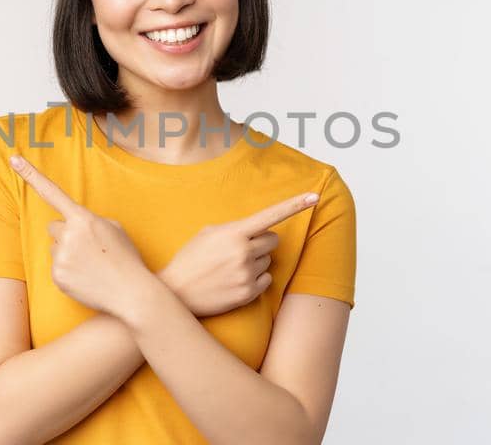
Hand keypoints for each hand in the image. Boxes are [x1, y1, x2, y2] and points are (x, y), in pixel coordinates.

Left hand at [10, 154, 152, 316]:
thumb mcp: (114, 228)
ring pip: (55, 248)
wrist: (130, 293)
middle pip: (54, 227)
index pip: (52, 192)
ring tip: (90, 265)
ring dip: (67, 253)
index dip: (30, 174)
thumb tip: (72, 226)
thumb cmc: (125, 258)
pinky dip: (67, 271)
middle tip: (89, 249)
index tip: (13, 158)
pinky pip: (56, 267)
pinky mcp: (56, 276)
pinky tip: (85, 278)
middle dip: (66, 235)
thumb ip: (89, 221)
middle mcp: (68, 235)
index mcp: (83, 218)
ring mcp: (60, 257)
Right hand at [159, 192, 319, 316]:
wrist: (175, 293)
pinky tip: (234, 280)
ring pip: (269, 261)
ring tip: (231, 267)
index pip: (271, 215)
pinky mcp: (248, 293)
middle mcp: (243, 252)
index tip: (315, 196)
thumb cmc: (190, 260)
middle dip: (262, 242)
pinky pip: (266, 280)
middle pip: (273, 240)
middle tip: (240, 249)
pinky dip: (255, 279)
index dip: (295, 204)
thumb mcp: (207, 234)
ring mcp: (247, 274)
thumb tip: (256, 230)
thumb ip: (234, 229)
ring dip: (256, 262)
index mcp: (234, 233)